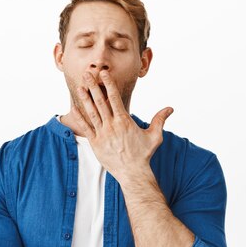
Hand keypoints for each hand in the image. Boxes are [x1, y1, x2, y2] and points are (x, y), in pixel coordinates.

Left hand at [73, 70, 172, 185]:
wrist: (132, 173)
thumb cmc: (143, 155)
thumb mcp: (154, 136)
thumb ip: (160, 120)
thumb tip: (170, 108)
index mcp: (124, 121)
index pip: (115, 98)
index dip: (109, 84)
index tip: (104, 73)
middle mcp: (112, 125)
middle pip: (101, 101)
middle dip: (94, 86)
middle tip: (87, 73)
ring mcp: (102, 134)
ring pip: (92, 112)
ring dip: (85, 98)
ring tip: (80, 86)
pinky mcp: (95, 143)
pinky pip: (86, 127)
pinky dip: (80, 116)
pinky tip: (75, 107)